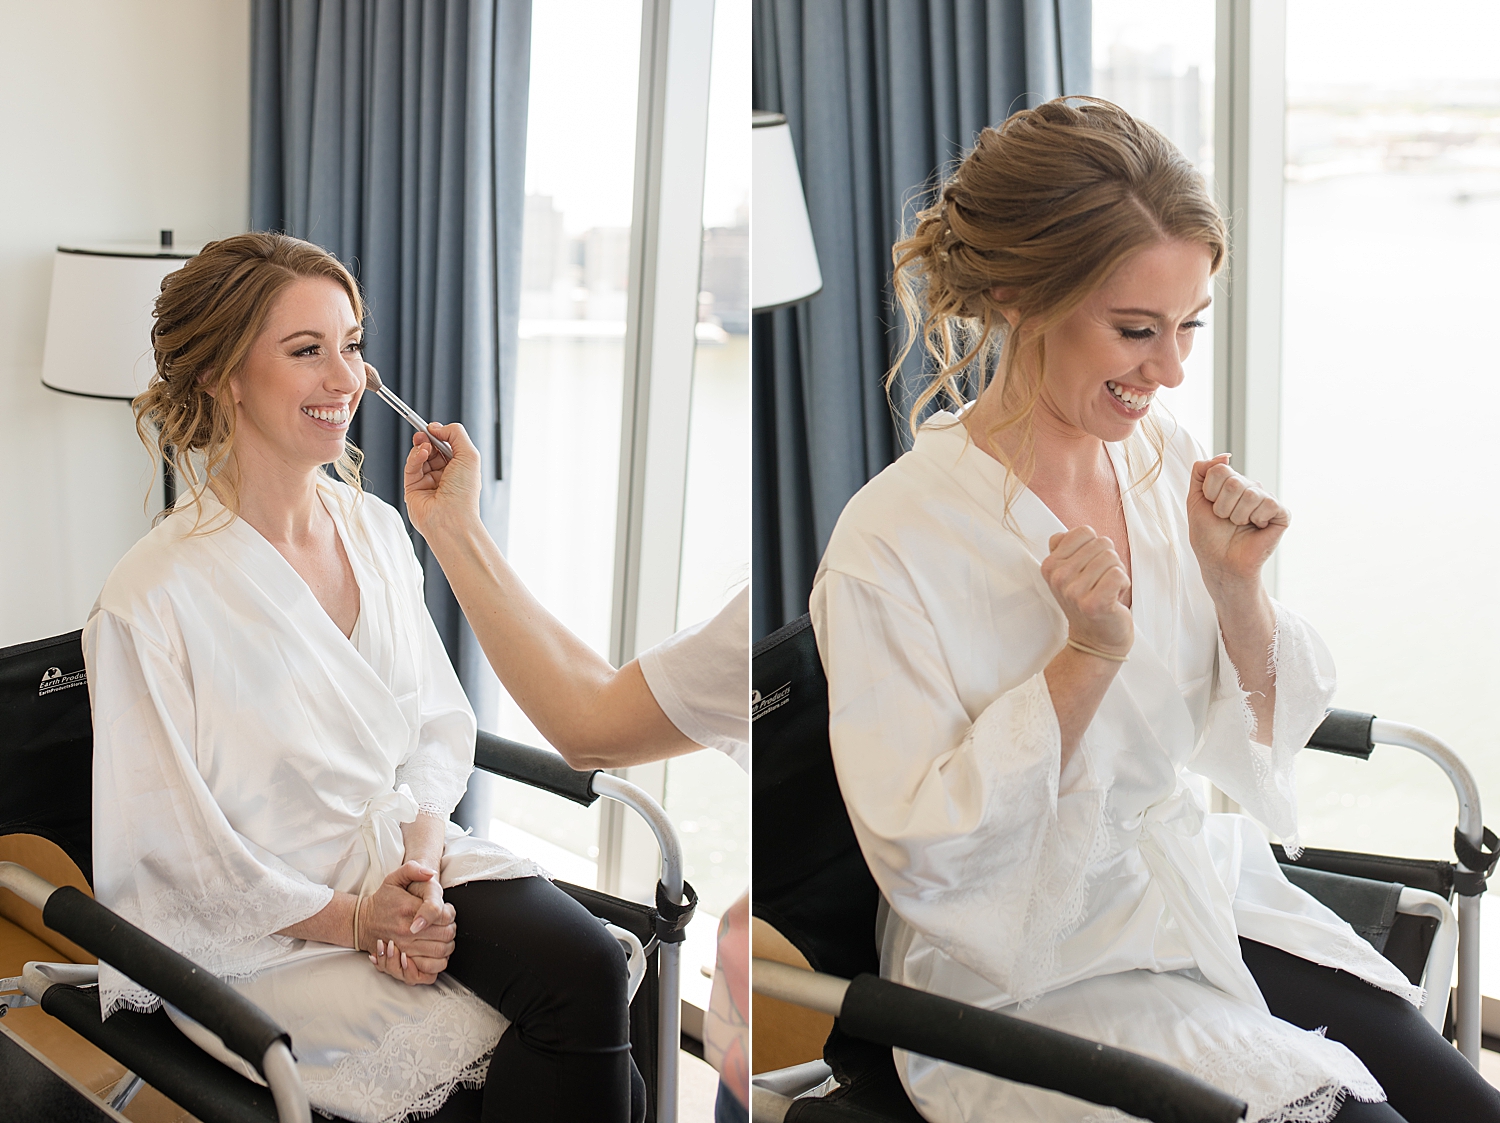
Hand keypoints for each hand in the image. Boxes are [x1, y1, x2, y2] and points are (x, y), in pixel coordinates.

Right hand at [361, 861, 456, 985]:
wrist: (363, 922)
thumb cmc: (383, 901)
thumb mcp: (394, 879)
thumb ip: (413, 870)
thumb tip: (430, 873)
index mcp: (409, 909)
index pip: (442, 915)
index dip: (450, 913)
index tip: (446, 910)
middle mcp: (408, 931)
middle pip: (445, 934)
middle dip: (451, 928)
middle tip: (446, 924)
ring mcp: (406, 948)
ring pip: (440, 952)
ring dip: (448, 945)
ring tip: (443, 936)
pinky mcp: (404, 961)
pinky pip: (428, 969)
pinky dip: (438, 963)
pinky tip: (436, 952)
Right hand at [403, 420, 481, 537]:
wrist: (451, 519)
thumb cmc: (464, 493)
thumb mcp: (470, 455)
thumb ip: (455, 434)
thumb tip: (437, 427)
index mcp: (460, 469)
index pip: (447, 447)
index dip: (439, 436)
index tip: (431, 427)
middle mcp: (444, 476)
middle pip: (432, 450)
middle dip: (427, 439)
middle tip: (424, 433)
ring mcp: (428, 482)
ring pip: (419, 457)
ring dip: (421, 447)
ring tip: (425, 445)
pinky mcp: (413, 488)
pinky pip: (410, 467)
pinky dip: (414, 457)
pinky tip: (421, 453)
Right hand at [1041, 526, 1132, 656]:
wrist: (1094, 639)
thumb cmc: (1086, 600)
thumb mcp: (1067, 572)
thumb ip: (1063, 549)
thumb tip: (1062, 534)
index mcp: (1050, 565)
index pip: (1084, 532)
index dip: (1094, 547)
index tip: (1089, 568)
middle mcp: (1058, 577)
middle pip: (1101, 543)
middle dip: (1108, 560)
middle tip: (1100, 581)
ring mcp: (1074, 592)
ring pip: (1111, 558)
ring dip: (1116, 572)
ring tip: (1106, 590)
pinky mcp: (1094, 604)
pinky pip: (1118, 574)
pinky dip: (1123, 583)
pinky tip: (1114, 597)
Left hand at [1187, 454, 1288, 595]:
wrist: (1220, 563)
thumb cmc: (1208, 535)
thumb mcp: (1195, 500)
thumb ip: (1202, 472)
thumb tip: (1225, 456)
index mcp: (1231, 482)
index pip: (1219, 470)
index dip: (1210, 492)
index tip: (1211, 508)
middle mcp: (1250, 487)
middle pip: (1233, 481)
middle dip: (1222, 506)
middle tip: (1225, 519)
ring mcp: (1266, 499)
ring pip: (1249, 493)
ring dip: (1237, 515)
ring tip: (1239, 525)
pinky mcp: (1281, 513)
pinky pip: (1268, 504)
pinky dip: (1256, 519)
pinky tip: (1256, 527)